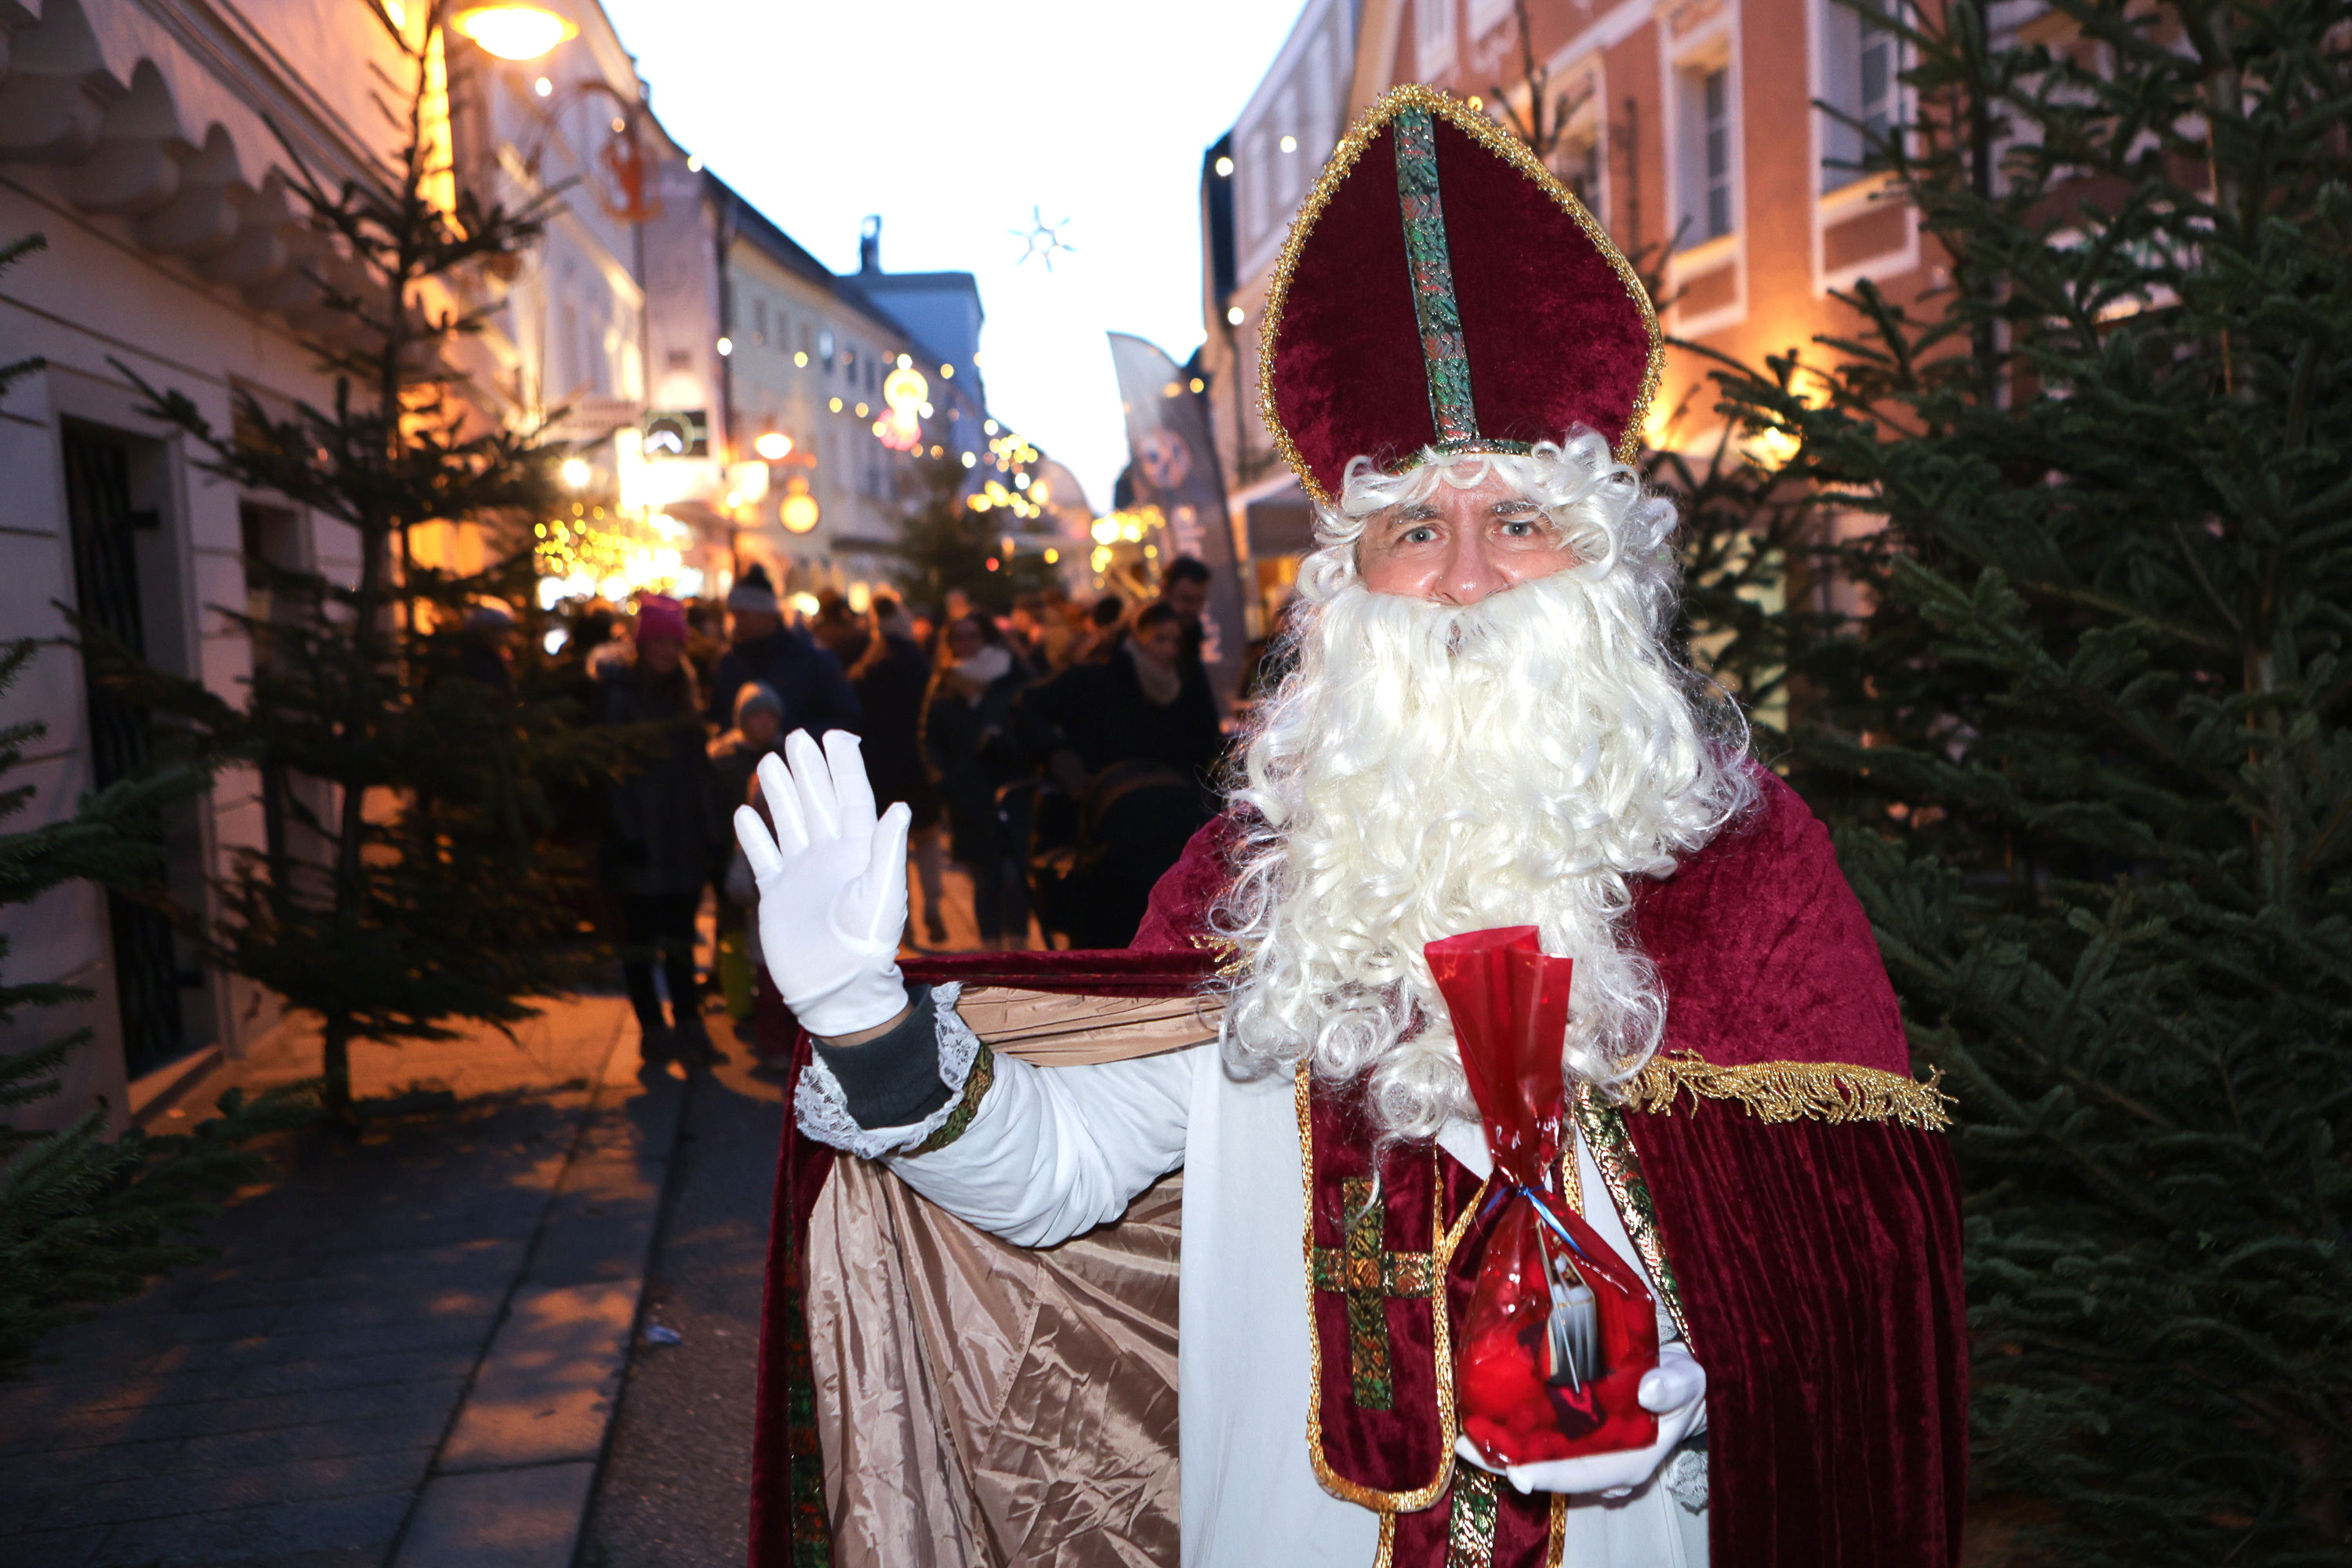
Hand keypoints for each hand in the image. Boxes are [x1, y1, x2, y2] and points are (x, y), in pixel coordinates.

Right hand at [734, 730, 911, 1038]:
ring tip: (768, 761)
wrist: (836, 989)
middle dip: (808, 769)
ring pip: (790, 822)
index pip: (852, 797)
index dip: (844, 766)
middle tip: (796, 736)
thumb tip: (900, 805)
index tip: (835, 734)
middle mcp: (831, 857)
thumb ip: (888, 849)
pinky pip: (765, 857)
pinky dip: (755, 835)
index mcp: (860, 851)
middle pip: (818, 802)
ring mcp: (803, 874)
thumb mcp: (882, 894)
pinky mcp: (778, 895)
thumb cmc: (866, 945)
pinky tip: (744, 812)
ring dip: (781, 793)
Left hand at [1455, 1347, 1705, 1497]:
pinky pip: (1539, 1436)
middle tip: (1468, 1449)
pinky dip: (1512, 1430)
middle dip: (1507, 1465)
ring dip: (1501, 1449)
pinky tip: (1485, 1418)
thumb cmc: (1684, 1383)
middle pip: (1550, 1472)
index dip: (1551, 1477)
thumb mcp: (1689, 1381)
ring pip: (1538, 1457)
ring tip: (1464, 1438)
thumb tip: (1650, 1391)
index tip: (1519, 1476)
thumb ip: (1676, 1386)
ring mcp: (1585, 1450)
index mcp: (1630, 1462)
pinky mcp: (1574, 1430)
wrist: (1679, 1378)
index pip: (1584, 1476)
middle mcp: (1601, 1463)